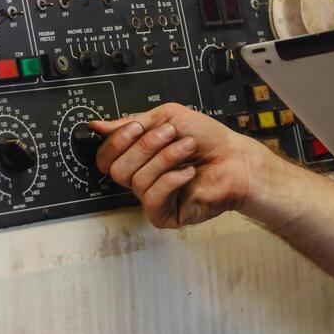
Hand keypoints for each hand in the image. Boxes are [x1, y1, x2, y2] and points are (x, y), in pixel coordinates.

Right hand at [90, 104, 266, 228]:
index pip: (106, 157)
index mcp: (137, 156)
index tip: (138, 127)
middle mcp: (141, 178)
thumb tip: (97, 125)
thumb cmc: (207, 138)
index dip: (116, 142)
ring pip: (137, 181)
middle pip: (118, 169)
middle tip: (171, 134)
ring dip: (166, 158)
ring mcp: (152, 198)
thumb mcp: (168, 118)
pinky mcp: (165, 214)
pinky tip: (189, 172)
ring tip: (188, 148)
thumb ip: (132, 122)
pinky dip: (171, 180)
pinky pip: (152, 198)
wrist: (235, 158)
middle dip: (146, 147)